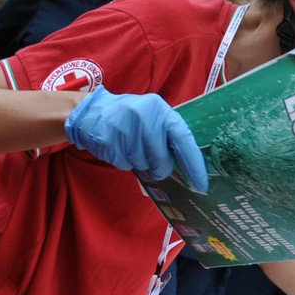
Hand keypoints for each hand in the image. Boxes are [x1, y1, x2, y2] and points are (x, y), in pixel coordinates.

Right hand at [64, 87, 208, 191]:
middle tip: (152, 163)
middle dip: (158, 168)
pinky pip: (125, 164)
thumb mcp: (151, 116)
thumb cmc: (129, 117)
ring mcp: (126, 129)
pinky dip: (123, 161)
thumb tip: (185, 167)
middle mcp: (145, 118)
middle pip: (161, 160)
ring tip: (129, 146)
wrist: (92, 112)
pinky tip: (118, 147)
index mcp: (161, 110)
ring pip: (143, 164)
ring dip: (138, 162)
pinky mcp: (110, 141)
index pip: (184, 139)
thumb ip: (167, 134)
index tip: (201, 183)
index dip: (194, 163)